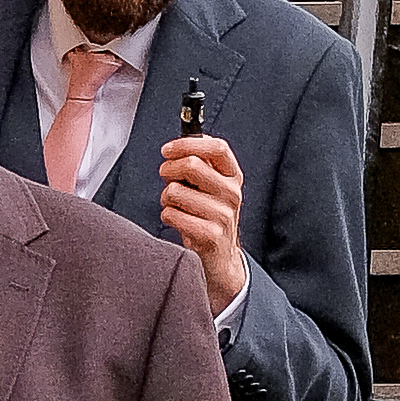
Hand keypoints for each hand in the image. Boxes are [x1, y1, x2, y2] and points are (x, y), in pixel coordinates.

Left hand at [157, 130, 245, 311]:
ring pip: (175, 191)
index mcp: (233, 176)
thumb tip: (175, 148)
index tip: (167, 150)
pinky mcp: (211, 235)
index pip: (217, 147)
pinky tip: (178, 221)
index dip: (187, 144)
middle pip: (192, 165)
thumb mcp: (210, 187)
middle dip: (168, 170)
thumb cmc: (208, 216)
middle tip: (166, 179)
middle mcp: (232, 193)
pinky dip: (168, 216)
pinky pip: (172, 214)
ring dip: (166, 198)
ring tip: (176, 206)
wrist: (221, 257)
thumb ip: (198, 165)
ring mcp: (224, 215)